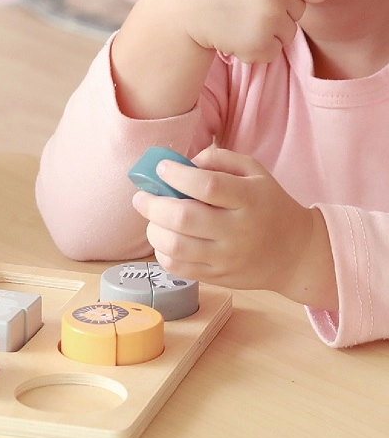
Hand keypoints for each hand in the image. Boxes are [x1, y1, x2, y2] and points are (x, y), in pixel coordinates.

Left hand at [131, 145, 336, 306]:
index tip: (161, 168)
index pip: (207, 186)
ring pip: (176, 246)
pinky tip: (163, 238)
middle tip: (141, 196)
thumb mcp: (254, 172)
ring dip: (153, 229)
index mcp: (249, 199)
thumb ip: (218, 159)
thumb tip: (182, 163)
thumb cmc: (268, 204)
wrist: (296, 254)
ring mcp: (227, 258)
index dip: (177, 175)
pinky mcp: (218, 278)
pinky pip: (178, 268)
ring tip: (151, 217)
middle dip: (153, 205)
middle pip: (184, 218)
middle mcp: (238, 231)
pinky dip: (161, 252)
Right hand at [172, 0, 330, 63]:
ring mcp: (270, 20)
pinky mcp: (259, 45)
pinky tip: (236, 32)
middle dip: (280, 7)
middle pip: (300, 9)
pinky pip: (273, 49)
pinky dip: (257, 46)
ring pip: (287, 31)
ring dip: (269, 28)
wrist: (179, 8)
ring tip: (238, 15)